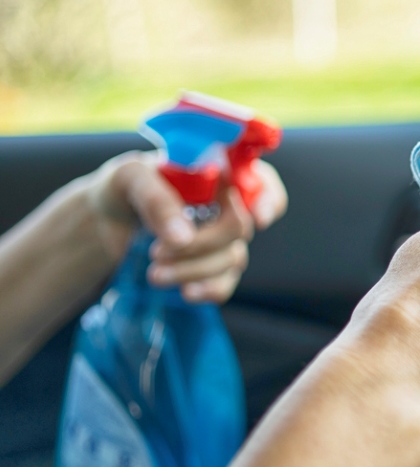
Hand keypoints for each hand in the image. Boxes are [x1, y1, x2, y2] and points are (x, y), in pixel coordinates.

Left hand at [85, 152, 288, 302]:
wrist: (103, 220)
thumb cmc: (123, 187)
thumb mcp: (131, 179)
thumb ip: (158, 201)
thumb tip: (183, 238)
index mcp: (217, 173)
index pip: (263, 183)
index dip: (270, 200)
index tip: (257, 218)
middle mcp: (227, 206)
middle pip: (240, 228)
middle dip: (203, 244)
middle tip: (159, 250)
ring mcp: (220, 239)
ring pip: (231, 260)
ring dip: (194, 271)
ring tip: (155, 273)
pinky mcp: (209, 267)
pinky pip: (225, 284)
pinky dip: (209, 290)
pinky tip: (185, 293)